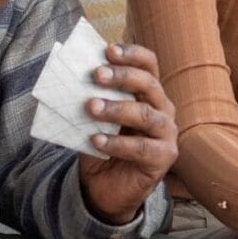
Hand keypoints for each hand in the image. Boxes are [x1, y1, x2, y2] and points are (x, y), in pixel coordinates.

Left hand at [74, 42, 178, 224]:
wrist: (104, 188)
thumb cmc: (101, 145)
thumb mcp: (92, 118)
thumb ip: (89, 98)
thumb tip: (70, 77)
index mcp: (148, 93)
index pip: (149, 64)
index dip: (131, 54)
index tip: (108, 50)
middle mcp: (163, 109)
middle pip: (149, 84)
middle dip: (122, 76)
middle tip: (96, 74)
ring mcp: (167, 134)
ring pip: (147, 115)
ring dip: (117, 109)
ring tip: (91, 107)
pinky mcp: (163, 158)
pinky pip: (142, 148)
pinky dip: (117, 143)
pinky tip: (96, 140)